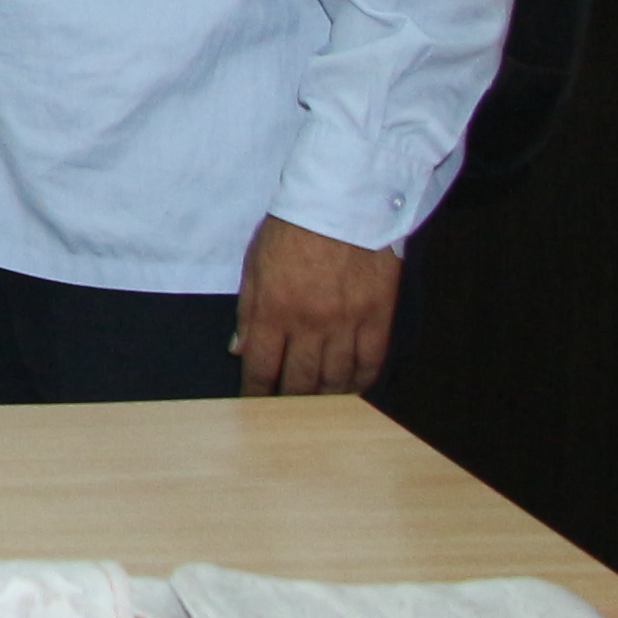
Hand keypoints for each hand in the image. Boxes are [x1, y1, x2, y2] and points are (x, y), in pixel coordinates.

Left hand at [236, 218, 404, 396]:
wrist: (342, 202)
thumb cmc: (292, 229)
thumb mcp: (255, 265)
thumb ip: (248, 311)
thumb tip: (239, 350)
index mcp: (274, 309)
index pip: (262, 367)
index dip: (256, 393)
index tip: (253, 407)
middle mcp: (311, 323)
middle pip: (300, 381)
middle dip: (289, 404)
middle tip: (285, 415)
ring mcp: (348, 322)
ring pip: (336, 378)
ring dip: (325, 399)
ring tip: (317, 409)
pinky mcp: (378, 316)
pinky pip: (371, 362)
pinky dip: (361, 382)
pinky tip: (352, 391)